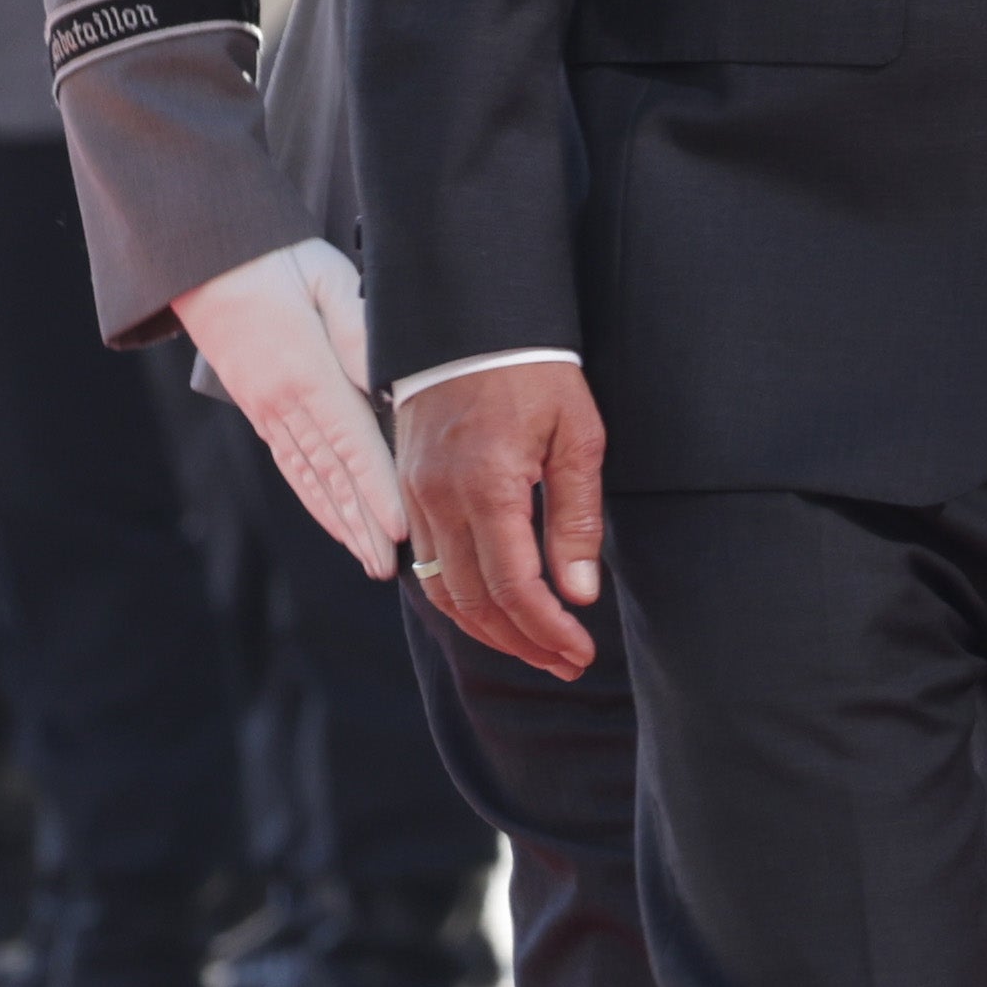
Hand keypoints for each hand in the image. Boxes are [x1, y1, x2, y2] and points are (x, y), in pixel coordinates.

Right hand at [174, 238, 399, 579]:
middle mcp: (282, 402)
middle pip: (330, 475)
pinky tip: (335, 520)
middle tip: (391, 569)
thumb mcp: (329, 281)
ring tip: (368, 559)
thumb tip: (388, 384)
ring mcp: (267, 409)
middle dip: (362, 525)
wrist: (207, 258)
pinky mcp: (261, 408)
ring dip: (340, 521)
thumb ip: (359, 334)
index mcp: (304, 373)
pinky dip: (315, 497)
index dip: (377, 491)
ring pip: (308, 477)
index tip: (401, 529)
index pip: (351, 444)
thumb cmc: (278, 259)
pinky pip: (291, 462)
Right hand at [396, 361, 612, 682]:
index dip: (548, 630)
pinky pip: (426, 563)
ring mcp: (414, 498)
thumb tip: (579, 594)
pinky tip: (496, 608)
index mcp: (486, 489)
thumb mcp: (576, 439)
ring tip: (536, 647)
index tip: (580, 652)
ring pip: (442, 591)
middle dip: (522, 642)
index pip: (514, 588)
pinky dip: (460, 597)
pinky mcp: (407, 491)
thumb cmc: (534, 374)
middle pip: (474, 602)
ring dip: (489, 629)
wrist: (468, 324)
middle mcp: (438, 502)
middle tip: (566, 662)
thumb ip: (576, 519)